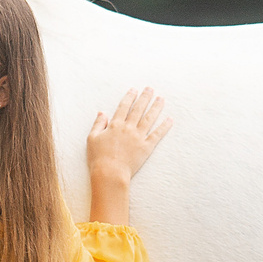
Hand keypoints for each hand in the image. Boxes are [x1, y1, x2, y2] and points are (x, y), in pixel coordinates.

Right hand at [87, 87, 170, 223]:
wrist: (110, 173)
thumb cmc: (98, 158)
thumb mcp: (92, 138)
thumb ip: (98, 124)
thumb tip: (102, 113)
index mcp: (115, 125)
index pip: (124, 107)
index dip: (129, 97)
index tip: (134, 90)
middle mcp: (128, 128)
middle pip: (138, 109)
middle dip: (145, 98)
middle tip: (150, 89)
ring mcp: (138, 137)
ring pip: (149, 119)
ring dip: (156, 107)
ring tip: (161, 99)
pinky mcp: (146, 147)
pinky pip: (157, 135)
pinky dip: (164, 127)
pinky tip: (169, 119)